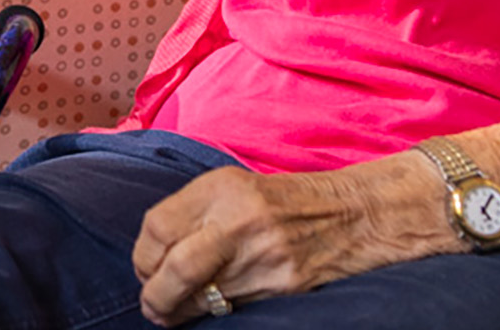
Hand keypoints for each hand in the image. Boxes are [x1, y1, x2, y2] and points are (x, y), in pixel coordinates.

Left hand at [134, 160, 436, 322]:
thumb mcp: (236, 188)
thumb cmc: (288, 201)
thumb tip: (151, 255)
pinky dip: (215, 313)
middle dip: (155, 295)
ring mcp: (265, 253)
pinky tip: (212, 309)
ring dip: (180, 311)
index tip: (144, 270)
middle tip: (152, 305)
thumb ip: (195, 213)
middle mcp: (240, 218)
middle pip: (174, 267)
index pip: (157, 227)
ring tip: (172, 313)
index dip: (142, 257)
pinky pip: (236, 307)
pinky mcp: (286, 283)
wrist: (357, 213)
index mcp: (221, 187)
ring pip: (203, 296)